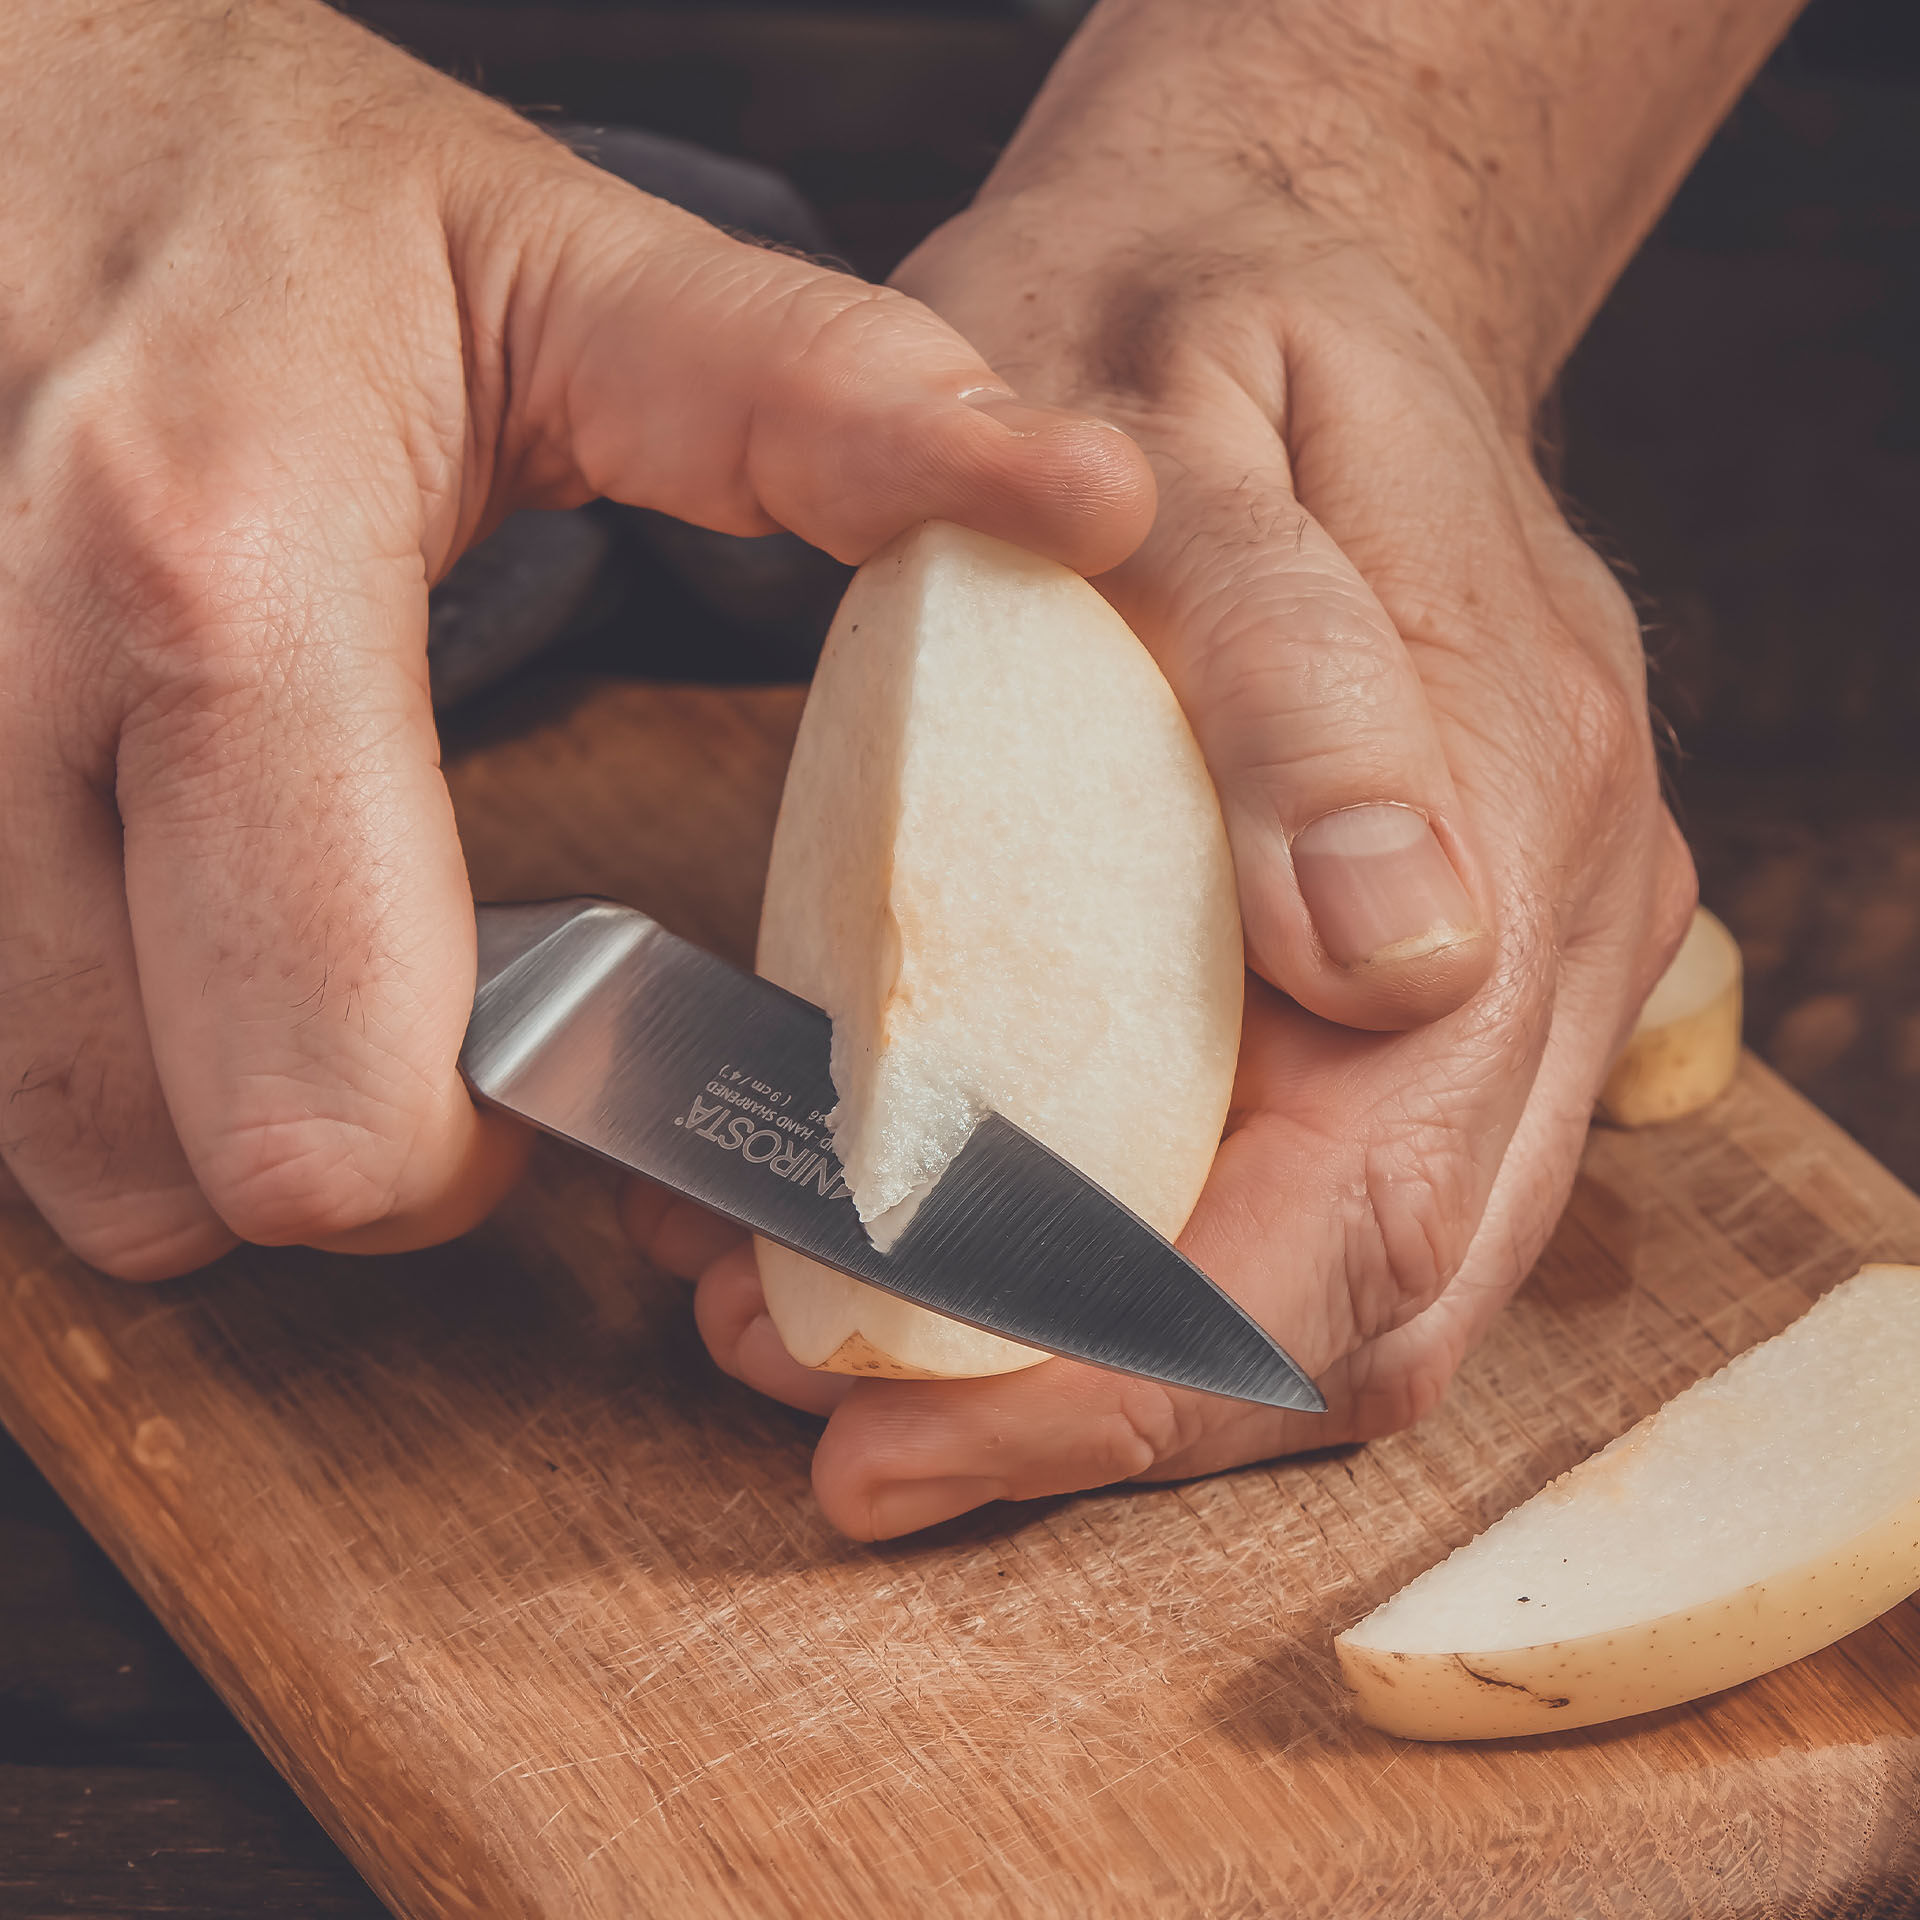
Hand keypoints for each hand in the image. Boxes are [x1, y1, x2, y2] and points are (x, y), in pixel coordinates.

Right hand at [0, 0, 1151, 1278]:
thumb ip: (831, 400)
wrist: (10, 90)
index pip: (337, 1087)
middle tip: (418, 1025)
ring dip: (197, 1096)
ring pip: (47, 1139)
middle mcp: (7, 658)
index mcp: (228, 564)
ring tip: (288, 940)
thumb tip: (1088, 505)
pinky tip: (158, 900)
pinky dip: (78, 1032)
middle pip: (182, 1164)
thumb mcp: (576, 273)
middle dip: (340, 1150)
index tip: (535, 1081)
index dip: (465, 1157)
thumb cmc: (291, 199)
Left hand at [632, 50, 1703, 1537]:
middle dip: (1094, 1407)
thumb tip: (1395, 950)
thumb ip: (1287, 666)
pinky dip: (1137, 1267)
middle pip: (1371, 1300)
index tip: (893, 1417)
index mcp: (1504, 785)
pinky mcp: (1435, 967)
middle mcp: (1546, 912)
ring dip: (1102, 1364)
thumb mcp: (1170, 420)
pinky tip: (964, 1245)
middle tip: (846, 1426)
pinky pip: (1314, 1189)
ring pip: (1350, 1286)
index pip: (1363, 1199)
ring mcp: (1510, 951)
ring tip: (859, 1349)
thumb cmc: (1180, 324)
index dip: (1127, 1359)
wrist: (1277, 269)